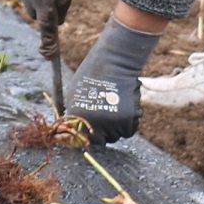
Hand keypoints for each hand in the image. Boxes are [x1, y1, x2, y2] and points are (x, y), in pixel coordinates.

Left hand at [68, 17, 159, 144]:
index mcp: (79, 118)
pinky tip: (125, 106)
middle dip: (106, 131)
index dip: (91, 137)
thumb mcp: (74, 95)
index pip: (85, 141)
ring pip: (118, 135)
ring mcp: (113, 123)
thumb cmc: (91, 76)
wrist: (113, 63)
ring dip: (118, 126)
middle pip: (104, 140)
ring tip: (115, 106)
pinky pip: (129, 130)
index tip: (95, 132)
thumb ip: (75, 114)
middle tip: (107, 114)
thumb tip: (75, 130)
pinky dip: (129, 122)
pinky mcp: (129, 119)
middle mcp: (96, 124)